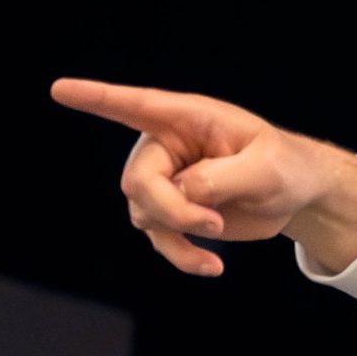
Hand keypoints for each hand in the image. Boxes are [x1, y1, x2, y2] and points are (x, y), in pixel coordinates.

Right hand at [47, 77, 356, 276]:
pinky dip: (181, 255)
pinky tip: (212, 266)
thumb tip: (182, 194)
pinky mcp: (174, 211)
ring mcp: (167, 180)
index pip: (135, 105)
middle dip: (169, 209)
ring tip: (217, 237)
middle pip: (138, 180)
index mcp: (189, 118)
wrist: (297, 195)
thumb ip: (221, 177)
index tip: (59, 89)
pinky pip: (158, 237)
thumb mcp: (267, 168)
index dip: (96, 98)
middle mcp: (168, 146)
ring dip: (177, 233)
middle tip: (211, 223)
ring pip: (143, 212)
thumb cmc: (287, 166)